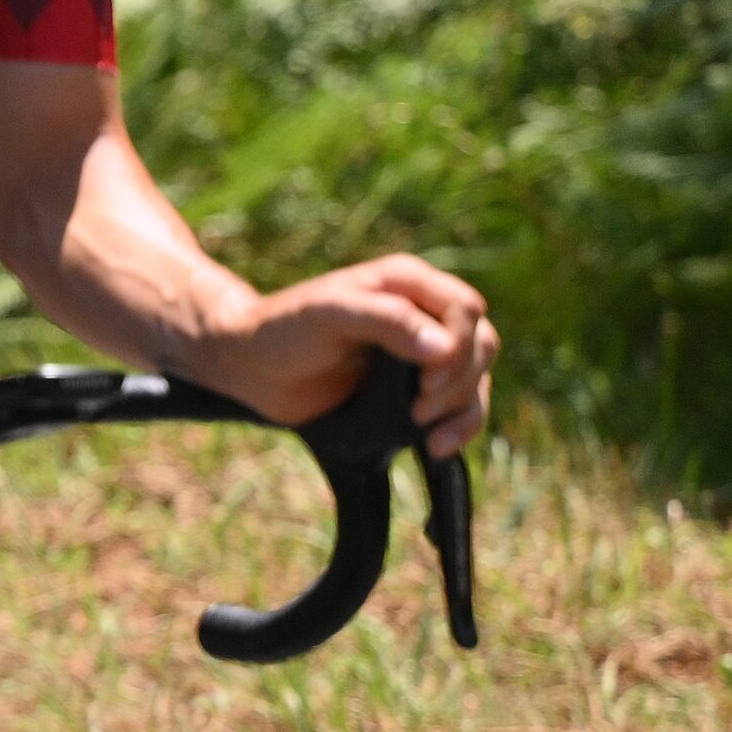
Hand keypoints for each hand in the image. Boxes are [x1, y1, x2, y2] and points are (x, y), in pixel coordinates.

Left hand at [186, 254, 496, 457]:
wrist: (251, 367)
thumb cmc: (283, 330)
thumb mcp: (328, 314)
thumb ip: (386, 321)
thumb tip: (445, 348)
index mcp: (407, 283)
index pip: (466, 309)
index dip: (458, 346)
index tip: (425, 381)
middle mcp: (423, 313)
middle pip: (480, 345)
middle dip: (458, 382)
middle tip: (417, 410)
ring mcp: (423, 352)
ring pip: (475, 378)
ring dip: (464, 410)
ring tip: (430, 438)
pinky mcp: (416, 389)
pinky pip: (460, 406)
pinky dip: (459, 427)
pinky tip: (436, 448)